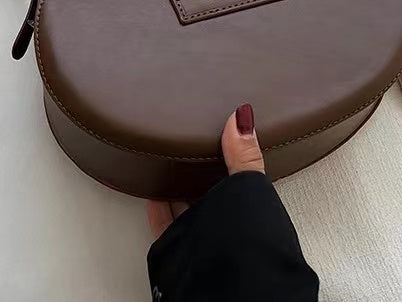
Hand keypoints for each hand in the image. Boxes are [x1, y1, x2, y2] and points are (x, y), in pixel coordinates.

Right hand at [146, 103, 262, 238]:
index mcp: (250, 205)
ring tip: (169, 160)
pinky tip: (151, 192)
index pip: (241, 175)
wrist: (228, 288)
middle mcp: (229, 221)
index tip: (221, 132)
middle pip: (213, 190)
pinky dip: (157, 208)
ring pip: (189, 204)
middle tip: (188, 142)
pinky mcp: (179, 247)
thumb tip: (242, 117)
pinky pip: (165, 222)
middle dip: (202, 170)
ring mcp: (204, 234)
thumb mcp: (249, 186)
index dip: (231, 156)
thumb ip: (244, 155)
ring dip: (179, 186)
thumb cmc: (249, 241)